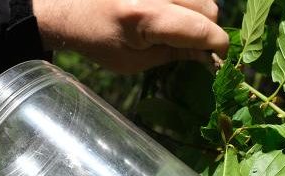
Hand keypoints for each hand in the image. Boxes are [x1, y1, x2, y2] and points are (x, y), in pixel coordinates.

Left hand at [32, 0, 228, 72]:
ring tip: (177, 27)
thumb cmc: (96, 40)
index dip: (218, 48)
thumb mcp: (133, 61)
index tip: (216, 61)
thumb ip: (174, 56)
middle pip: (209, 8)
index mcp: (145, 15)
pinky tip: (171, 13)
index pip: (203, 29)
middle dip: (207, 31)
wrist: (67, 7)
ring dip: (198, 14)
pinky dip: (187, 3)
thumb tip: (209, 58)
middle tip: (192, 46)